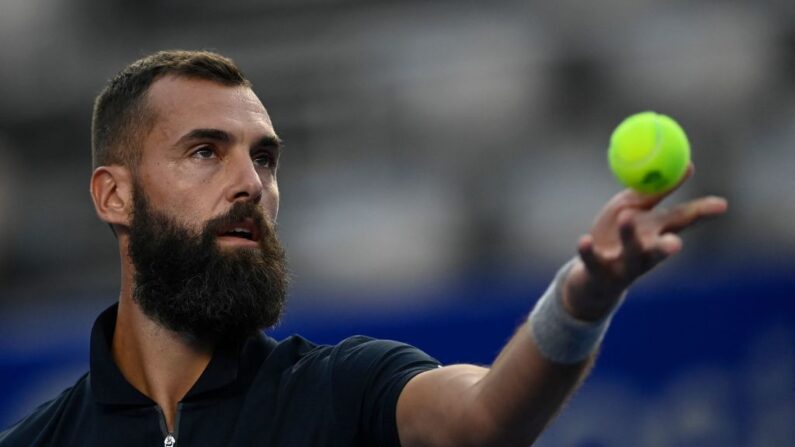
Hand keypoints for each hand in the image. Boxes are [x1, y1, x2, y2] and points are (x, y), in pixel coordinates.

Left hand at [562, 164, 727, 320]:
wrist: (589, 276)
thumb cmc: (614, 236)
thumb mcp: (631, 209)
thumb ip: (653, 191)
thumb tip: (686, 164)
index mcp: (655, 234)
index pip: (682, 222)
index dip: (702, 213)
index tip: (722, 205)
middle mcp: (644, 253)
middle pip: (659, 248)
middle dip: (668, 245)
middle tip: (676, 241)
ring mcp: (621, 265)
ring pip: (629, 254)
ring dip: (629, 235)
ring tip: (626, 216)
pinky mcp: (596, 271)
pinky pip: (592, 261)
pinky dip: (588, 251)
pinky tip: (585, 239)